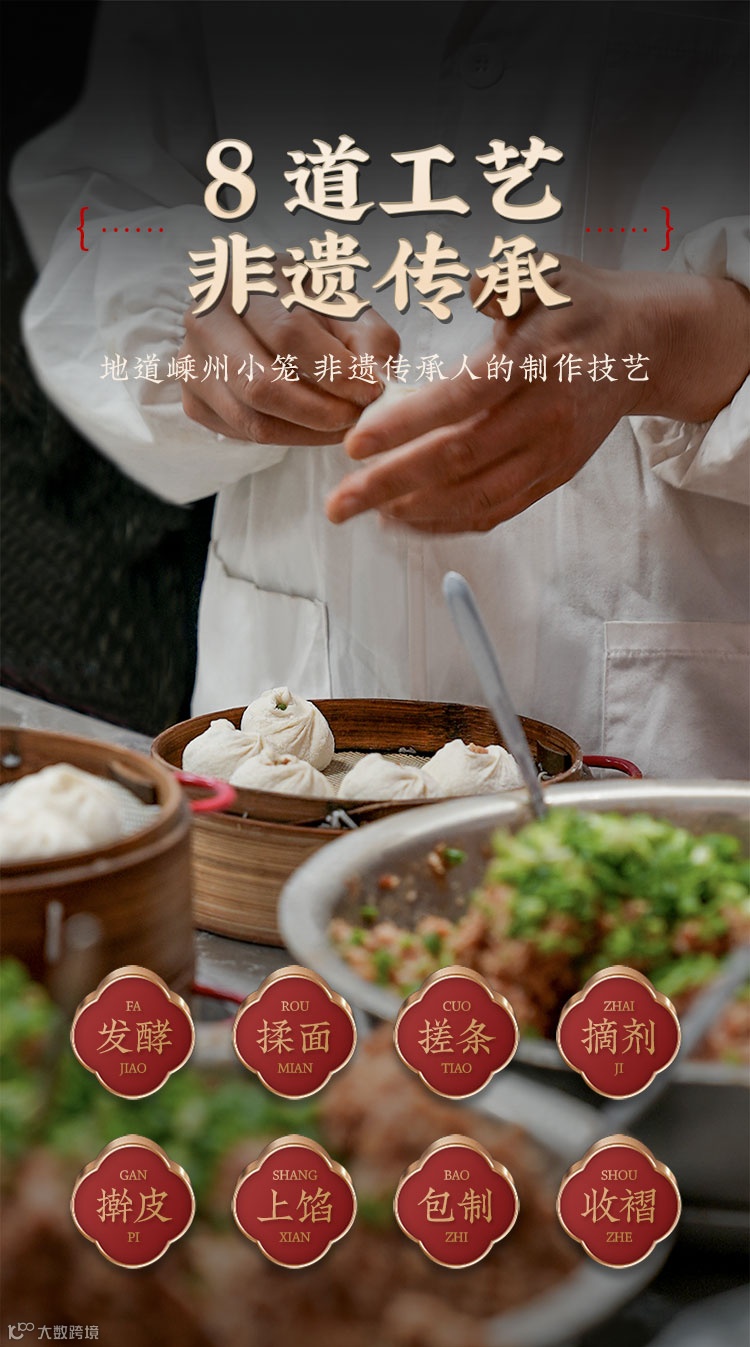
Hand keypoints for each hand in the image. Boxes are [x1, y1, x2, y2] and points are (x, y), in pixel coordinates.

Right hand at [180, 260, 399, 444]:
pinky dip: (287, 437)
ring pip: (251, 419)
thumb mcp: (347, 310)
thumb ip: (370, 341)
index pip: (288, 334)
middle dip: (319, 412)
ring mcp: (191, 361)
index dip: (334, 370)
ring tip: (341, 425)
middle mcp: (204, 317)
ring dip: (307, 433)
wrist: (262, 314)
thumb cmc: (310, 309)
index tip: (371, 390)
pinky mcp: (192, 399)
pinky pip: (242, 434)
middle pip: (261, 384)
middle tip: (356, 419)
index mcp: (245, 278)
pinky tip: (312, 426)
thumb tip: (378, 383)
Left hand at [325, 258, 748, 532]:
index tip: (354, 444)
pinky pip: (498, 510)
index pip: (462, 399)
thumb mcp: (544, 272)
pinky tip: (410, 521)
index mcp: (535, 361)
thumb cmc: (579, 305)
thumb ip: (505, 280)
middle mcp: (545, 415)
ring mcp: (552, 453)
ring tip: (365, 514)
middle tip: (338, 503)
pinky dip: (451, 523)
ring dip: (415, 512)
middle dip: (390, 485)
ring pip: (477, 496)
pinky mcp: (554, 476)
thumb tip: (474, 287)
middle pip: (459, 460)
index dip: (406, 426)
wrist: (643, 345)